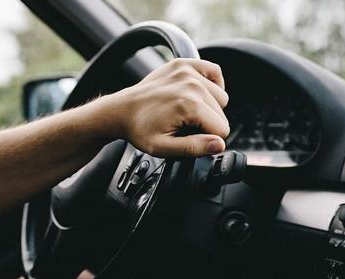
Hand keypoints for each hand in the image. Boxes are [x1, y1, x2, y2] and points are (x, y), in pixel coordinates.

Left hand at [94, 58, 229, 156]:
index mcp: (189, 105)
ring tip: (188, 111)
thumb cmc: (140, 129)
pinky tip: (199, 94)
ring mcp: (188, 71)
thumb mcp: (164, 148)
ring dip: (209, 106)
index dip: (208, 139)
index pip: (222, 129)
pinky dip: (212, 83)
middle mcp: (191, 85)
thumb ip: (194, 147)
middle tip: (184, 125)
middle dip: (208, 123)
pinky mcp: (184, 64)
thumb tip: (219, 144)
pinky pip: (214, 71)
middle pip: (222, 113)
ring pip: (221, 96)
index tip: (190, 137)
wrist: (121, 110)